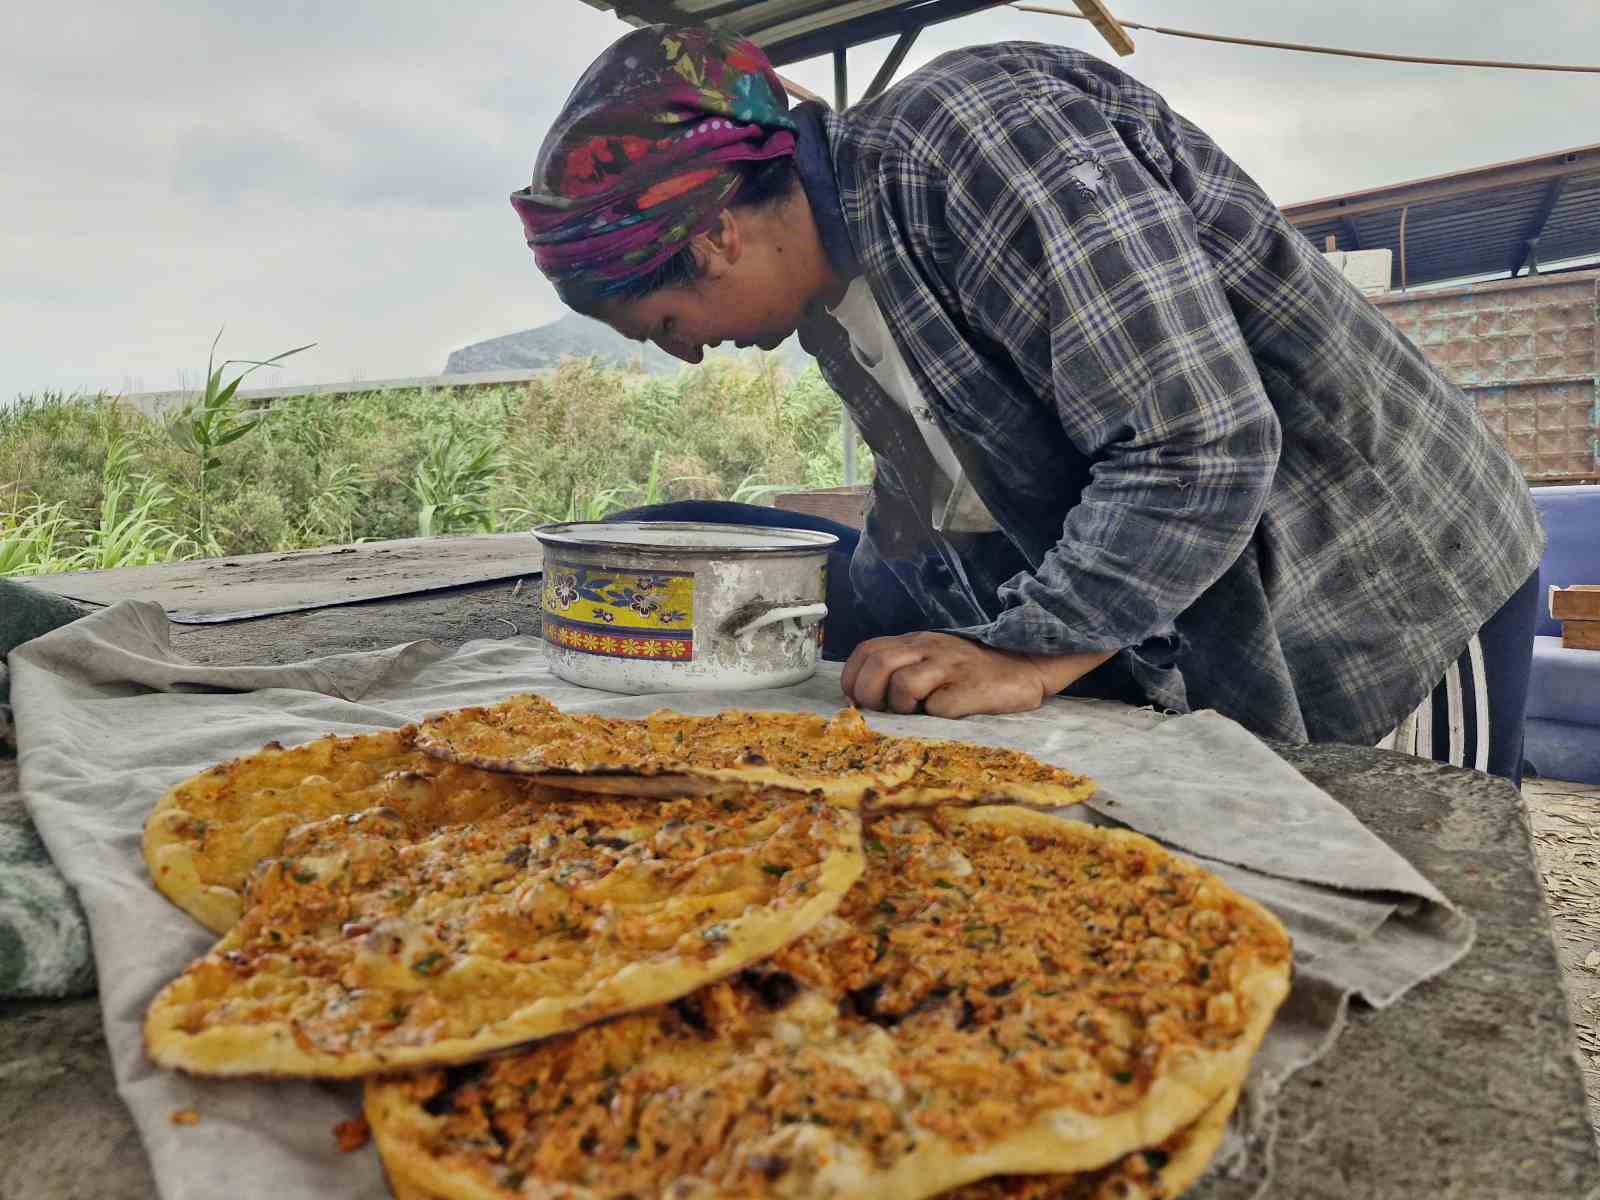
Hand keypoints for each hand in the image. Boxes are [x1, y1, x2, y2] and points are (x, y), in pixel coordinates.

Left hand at [840, 631, 1115, 718]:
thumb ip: (902, 667)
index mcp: (915, 642)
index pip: (867, 651)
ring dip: (900, 705)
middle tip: (882, 712)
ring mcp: (950, 668)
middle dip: (868, 694)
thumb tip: (865, 699)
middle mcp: (929, 649)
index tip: (858, 700)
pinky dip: (934, 715)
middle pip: (878, 665)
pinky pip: (938, 706)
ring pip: (902, 684)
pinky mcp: (971, 689)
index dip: (854, 678)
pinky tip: (945, 714)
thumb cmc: (972, 670)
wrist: (1026, 666)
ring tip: (916, 711)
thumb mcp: (933, 658)